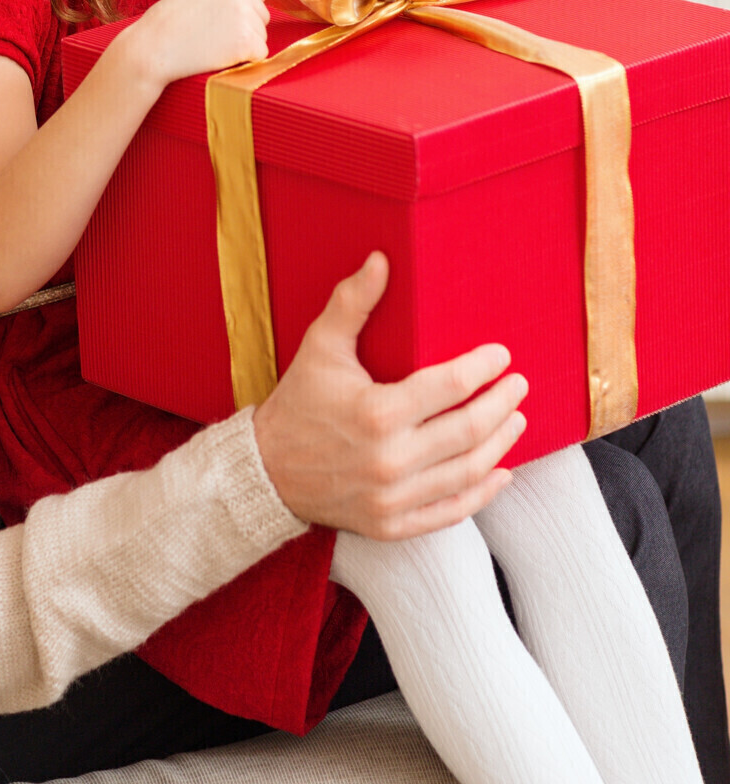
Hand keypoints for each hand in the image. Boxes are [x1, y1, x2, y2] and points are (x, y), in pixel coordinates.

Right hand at [121, 0, 268, 87]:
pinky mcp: (247, 40)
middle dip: (245, 28)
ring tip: (212, 46)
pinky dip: (245, 60)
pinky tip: (220, 57)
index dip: (241, 12)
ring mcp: (244, 14)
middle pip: (262, 14)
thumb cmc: (168, 25)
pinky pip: (260, 54)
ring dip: (244, 45)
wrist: (151, 49)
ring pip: (262, 35)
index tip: (218, 22)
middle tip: (213, 36)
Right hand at [252, 253, 527, 539]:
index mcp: (376, 412)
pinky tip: (500, 473)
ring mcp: (392, 497)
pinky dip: (482, 493)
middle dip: (503, 404)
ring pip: (468, 471)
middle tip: (519, 386)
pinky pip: (451, 511)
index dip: (484, 368)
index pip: (451, 385)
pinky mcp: (391, 524)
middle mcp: (389, 459)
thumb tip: (381, 258)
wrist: (265, 470)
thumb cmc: (298, 402)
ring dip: (501, 444)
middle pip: (470, 430)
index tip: (501, 355)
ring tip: (516, 420)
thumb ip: (353, 302)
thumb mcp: (320, 346)